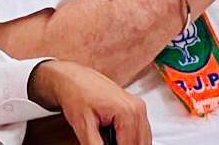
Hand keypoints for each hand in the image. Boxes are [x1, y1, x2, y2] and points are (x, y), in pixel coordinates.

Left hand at [28, 60, 150, 144]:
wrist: (75, 79)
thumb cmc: (78, 95)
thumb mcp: (83, 125)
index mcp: (128, 112)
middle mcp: (138, 108)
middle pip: (141, 142)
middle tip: (104, 142)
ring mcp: (139, 107)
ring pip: (144, 138)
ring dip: (130, 144)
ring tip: (109, 140)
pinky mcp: (135, 109)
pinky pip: (140, 131)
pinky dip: (131, 140)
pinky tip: (116, 140)